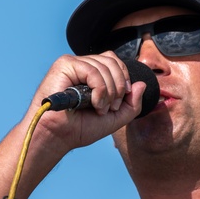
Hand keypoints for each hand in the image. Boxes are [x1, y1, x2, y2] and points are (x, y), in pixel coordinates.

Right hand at [30, 52, 147, 152]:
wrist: (58, 137)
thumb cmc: (80, 129)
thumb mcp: (114, 118)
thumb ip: (132, 104)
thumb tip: (141, 84)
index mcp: (91, 74)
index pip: (115, 62)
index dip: (124, 79)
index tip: (118, 102)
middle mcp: (82, 66)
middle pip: (113, 61)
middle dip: (119, 86)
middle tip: (111, 108)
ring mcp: (73, 64)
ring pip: (105, 66)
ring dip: (108, 92)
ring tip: (99, 109)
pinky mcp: (64, 65)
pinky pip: (93, 70)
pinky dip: (99, 89)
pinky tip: (93, 103)